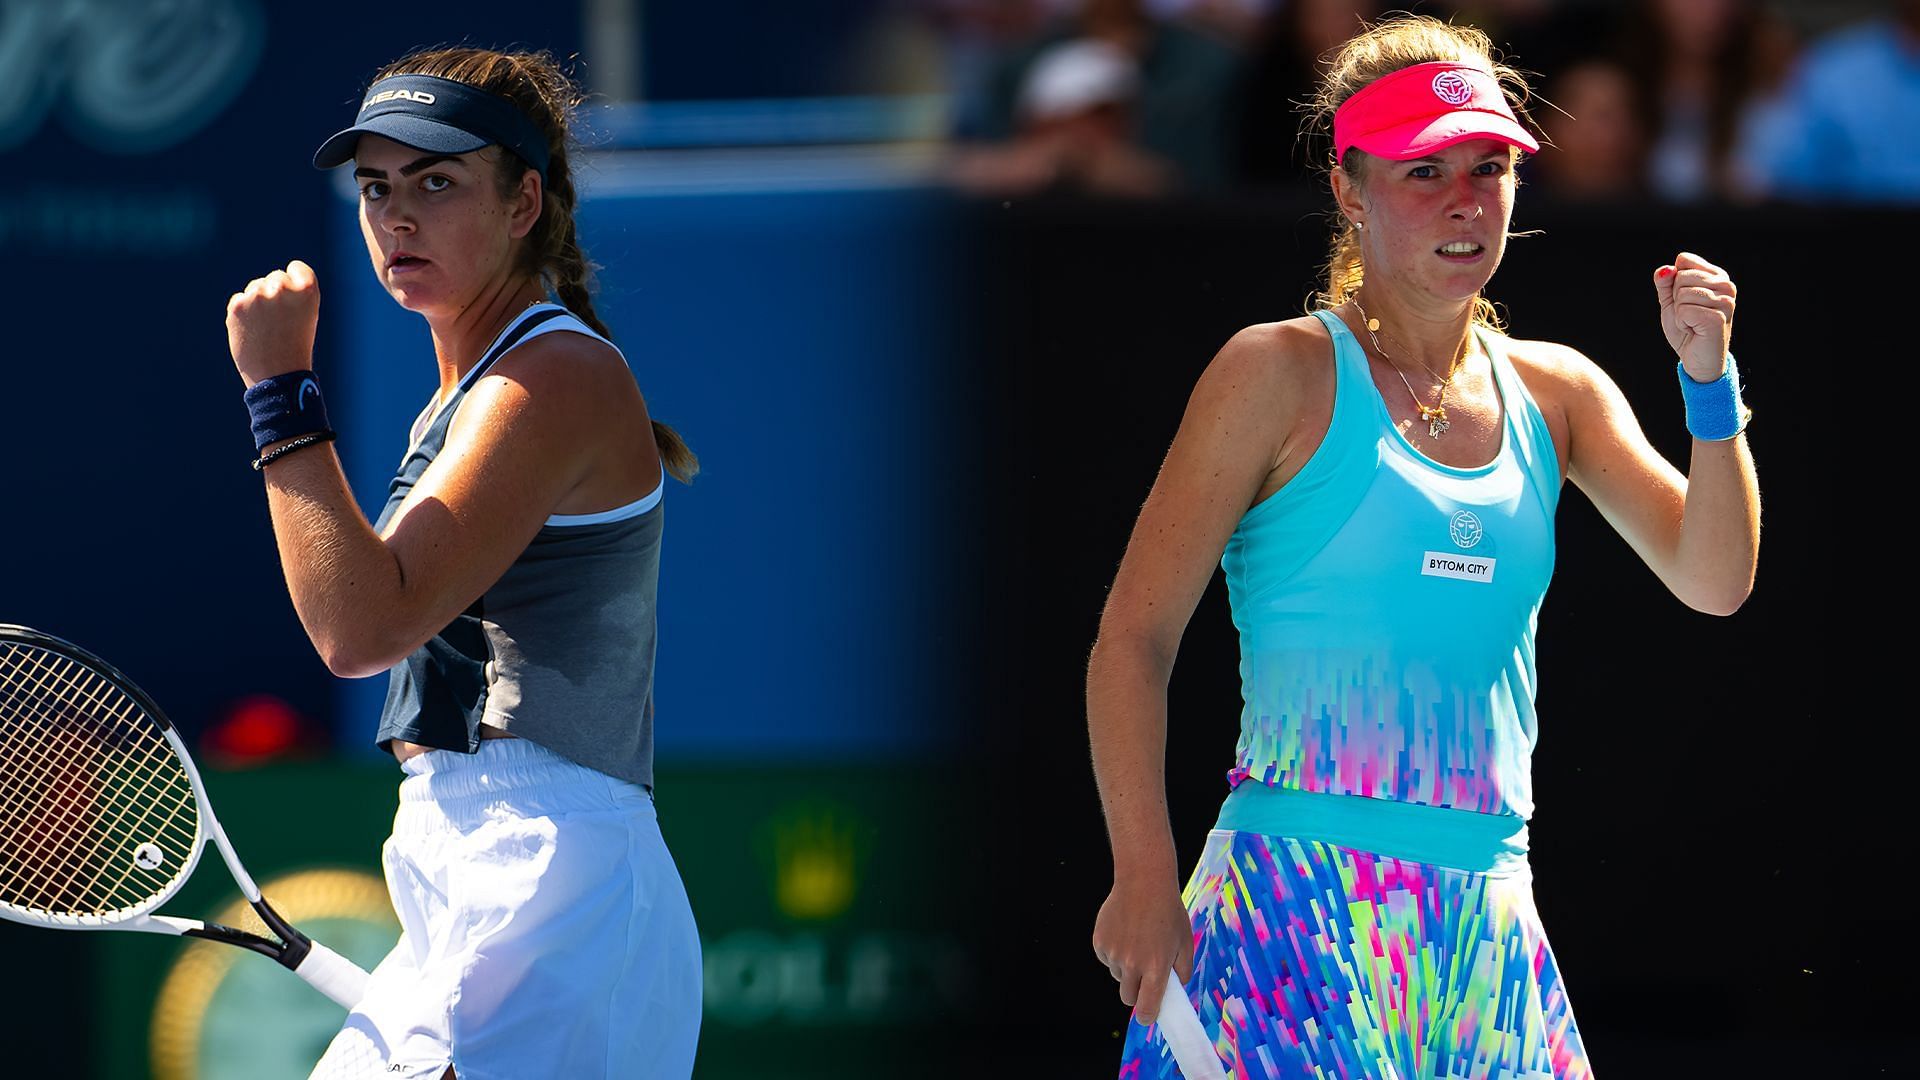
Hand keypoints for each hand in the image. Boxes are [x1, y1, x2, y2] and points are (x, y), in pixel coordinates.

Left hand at [228, 260, 320, 386]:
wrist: (278, 376)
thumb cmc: (296, 346)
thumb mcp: (307, 315)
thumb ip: (293, 293)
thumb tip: (268, 282)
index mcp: (307, 289)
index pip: (296, 268)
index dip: (295, 284)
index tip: (294, 302)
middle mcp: (283, 287)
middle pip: (275, 277)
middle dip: (275, 294)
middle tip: (280, 322)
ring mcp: (258, 295)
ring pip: (255, 288)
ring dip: (258, 303)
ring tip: (266, 328)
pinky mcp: (238, 305)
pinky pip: (239, 300)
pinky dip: (243, 314)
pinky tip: (253, 330)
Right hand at [1092, 876, 1193, 1024]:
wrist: (1144, 881)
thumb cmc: (1169, 912)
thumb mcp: (1185, 942)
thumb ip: (1183, 971)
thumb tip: (1176, 989)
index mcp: (1156, 968)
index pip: (1146, 1009)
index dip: (1148, 1016)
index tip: (1149, 1015)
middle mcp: (1132, 964)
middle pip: (1128, 997)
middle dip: (1136, 991)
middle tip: (1144, 974)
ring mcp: (1113, 953)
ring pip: (1117, 975)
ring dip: (1125, 967)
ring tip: (1137, 941)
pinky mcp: (1099, 942)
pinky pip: (1105, 958)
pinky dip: (1113, 952)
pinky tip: (1124, 932)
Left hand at [1653, 252, 1735, 380]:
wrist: (1697, 359)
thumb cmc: (1687, 329)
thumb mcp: (1671, 302)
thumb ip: (1665, 283)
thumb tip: (1665, 269)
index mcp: (1717, 276)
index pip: (1684, 260)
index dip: (1674, 282)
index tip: (1686, 300)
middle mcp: (1726, 285)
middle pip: (1681, 276)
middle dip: (1676, 299)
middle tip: (1689, 315)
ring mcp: (1725, 301)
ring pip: (1682, 293)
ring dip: (1679, 313)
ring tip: (1693, 323)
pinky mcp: (1718, 317)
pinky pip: (1684, 310)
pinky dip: (1682, 323)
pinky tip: (1694, 330)